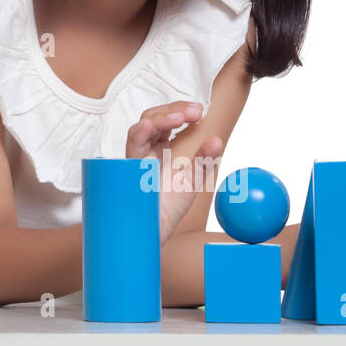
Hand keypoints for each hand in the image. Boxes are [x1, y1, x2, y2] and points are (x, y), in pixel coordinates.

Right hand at [125, 101, 224, 243]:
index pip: (166, 121)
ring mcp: (134, 159)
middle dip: (172, 110)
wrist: (153, 234)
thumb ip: (204, 161)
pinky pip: (130, 149)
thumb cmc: (167, 209)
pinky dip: (138, 134)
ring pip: (140, 128)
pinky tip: (147, 127)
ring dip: (159, 119)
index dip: (180, 111)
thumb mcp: (191, 181)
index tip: (200, 111)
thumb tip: (218, 139)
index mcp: (158, 149)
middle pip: (152, 118)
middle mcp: (144, 151)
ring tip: (179, 117)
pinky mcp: (127, 170)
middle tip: (195, 111)